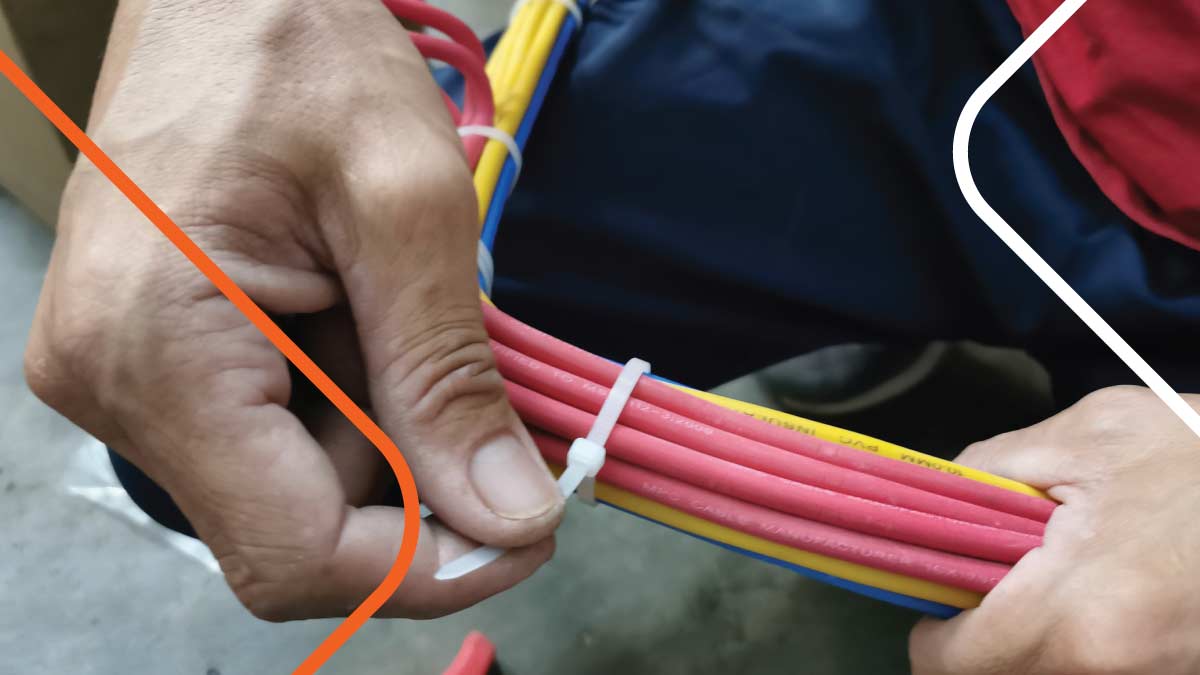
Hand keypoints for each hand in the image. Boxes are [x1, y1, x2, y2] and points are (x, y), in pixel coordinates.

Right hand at [25, 0, 562, 619]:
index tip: (524, 530)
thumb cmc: (295, 50)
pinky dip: (348, 407)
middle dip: (414, 489)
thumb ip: (449, 376)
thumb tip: (509, 514)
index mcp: (158, 350)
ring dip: (385, 436)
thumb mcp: (405, 203)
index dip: (425, 567)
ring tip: (397, 316)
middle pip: (294, 533)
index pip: (293, 552)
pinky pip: (270, 441)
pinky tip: (361, 321)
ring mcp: (126, 378)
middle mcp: (113, 385)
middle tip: (485, 405)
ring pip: (291, 491)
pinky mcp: (157, 364)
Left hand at [910, 386, 1199, 673]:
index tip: (936, 598)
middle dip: (981, 643)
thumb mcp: (1090, 434)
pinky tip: (1099, 603)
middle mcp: (1114, 671)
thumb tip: (937, 495)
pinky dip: (1082, 653)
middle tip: (990, 587)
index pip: (957, 665)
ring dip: (1032, 649)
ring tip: (1051, 588)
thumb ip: (991, 466)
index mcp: (1080, 613)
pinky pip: (1104, 674)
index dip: (933, 634)